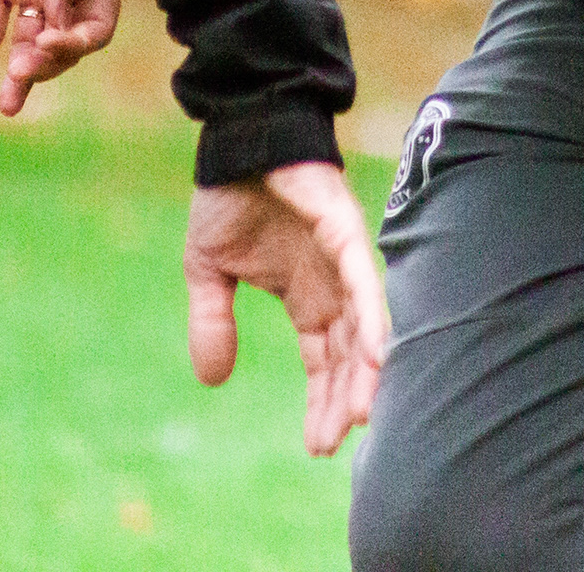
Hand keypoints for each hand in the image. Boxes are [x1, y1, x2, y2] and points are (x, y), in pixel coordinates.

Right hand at [185, 160, 388, 456]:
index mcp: (307, 296)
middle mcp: (334, 285)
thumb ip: (213, 321)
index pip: (325, 361)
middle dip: (347, 400)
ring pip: (365, 327)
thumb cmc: (231, 195)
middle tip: (337, 442)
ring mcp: (344, 260)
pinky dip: (371, 318)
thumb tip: (211, 380)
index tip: (317, 446)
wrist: (238, 136)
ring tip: (364, 416)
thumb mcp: (209, 270)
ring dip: (367, 372)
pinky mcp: (345, 231)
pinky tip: (374, 355)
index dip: (324, 402)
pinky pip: (364, 282)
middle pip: (351, 356)